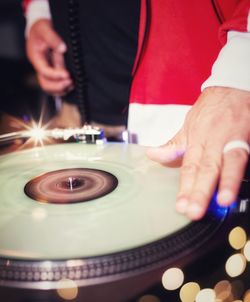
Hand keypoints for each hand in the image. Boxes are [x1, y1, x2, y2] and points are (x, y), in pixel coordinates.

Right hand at [26, 19, 73, 95]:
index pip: (44, 71)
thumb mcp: (45, 29)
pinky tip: (72, 84)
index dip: (55, 75)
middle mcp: (40, 66)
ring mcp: (46, 70)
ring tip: (72, 84)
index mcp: (36, 58)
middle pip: (45, 84)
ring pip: (50, 87)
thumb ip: (53, 38)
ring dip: (61, 89)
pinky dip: (63, 87)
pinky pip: (56, 84)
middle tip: (70, 82)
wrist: (39, 28)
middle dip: (58, 86)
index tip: (67, 74)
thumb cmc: (40, 28)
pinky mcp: (52, 71)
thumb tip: (62, 48)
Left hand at [147, 87, 249, 219]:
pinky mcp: (249, 138)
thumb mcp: (188, 125)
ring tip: (224, 201)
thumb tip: (153, 156)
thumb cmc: (210, 110)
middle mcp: (215, 140)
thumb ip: (174, 145)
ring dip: (227, 182)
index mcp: (198, 138)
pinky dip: (244, 171)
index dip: (185, 187)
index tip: (181, 206)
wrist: (232, 88)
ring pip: (231, 162)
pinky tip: (240, 187)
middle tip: (193, 211)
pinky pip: (247, 155)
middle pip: (207, 168)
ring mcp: (235, 139)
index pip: (189, 167)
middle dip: (201, 191)